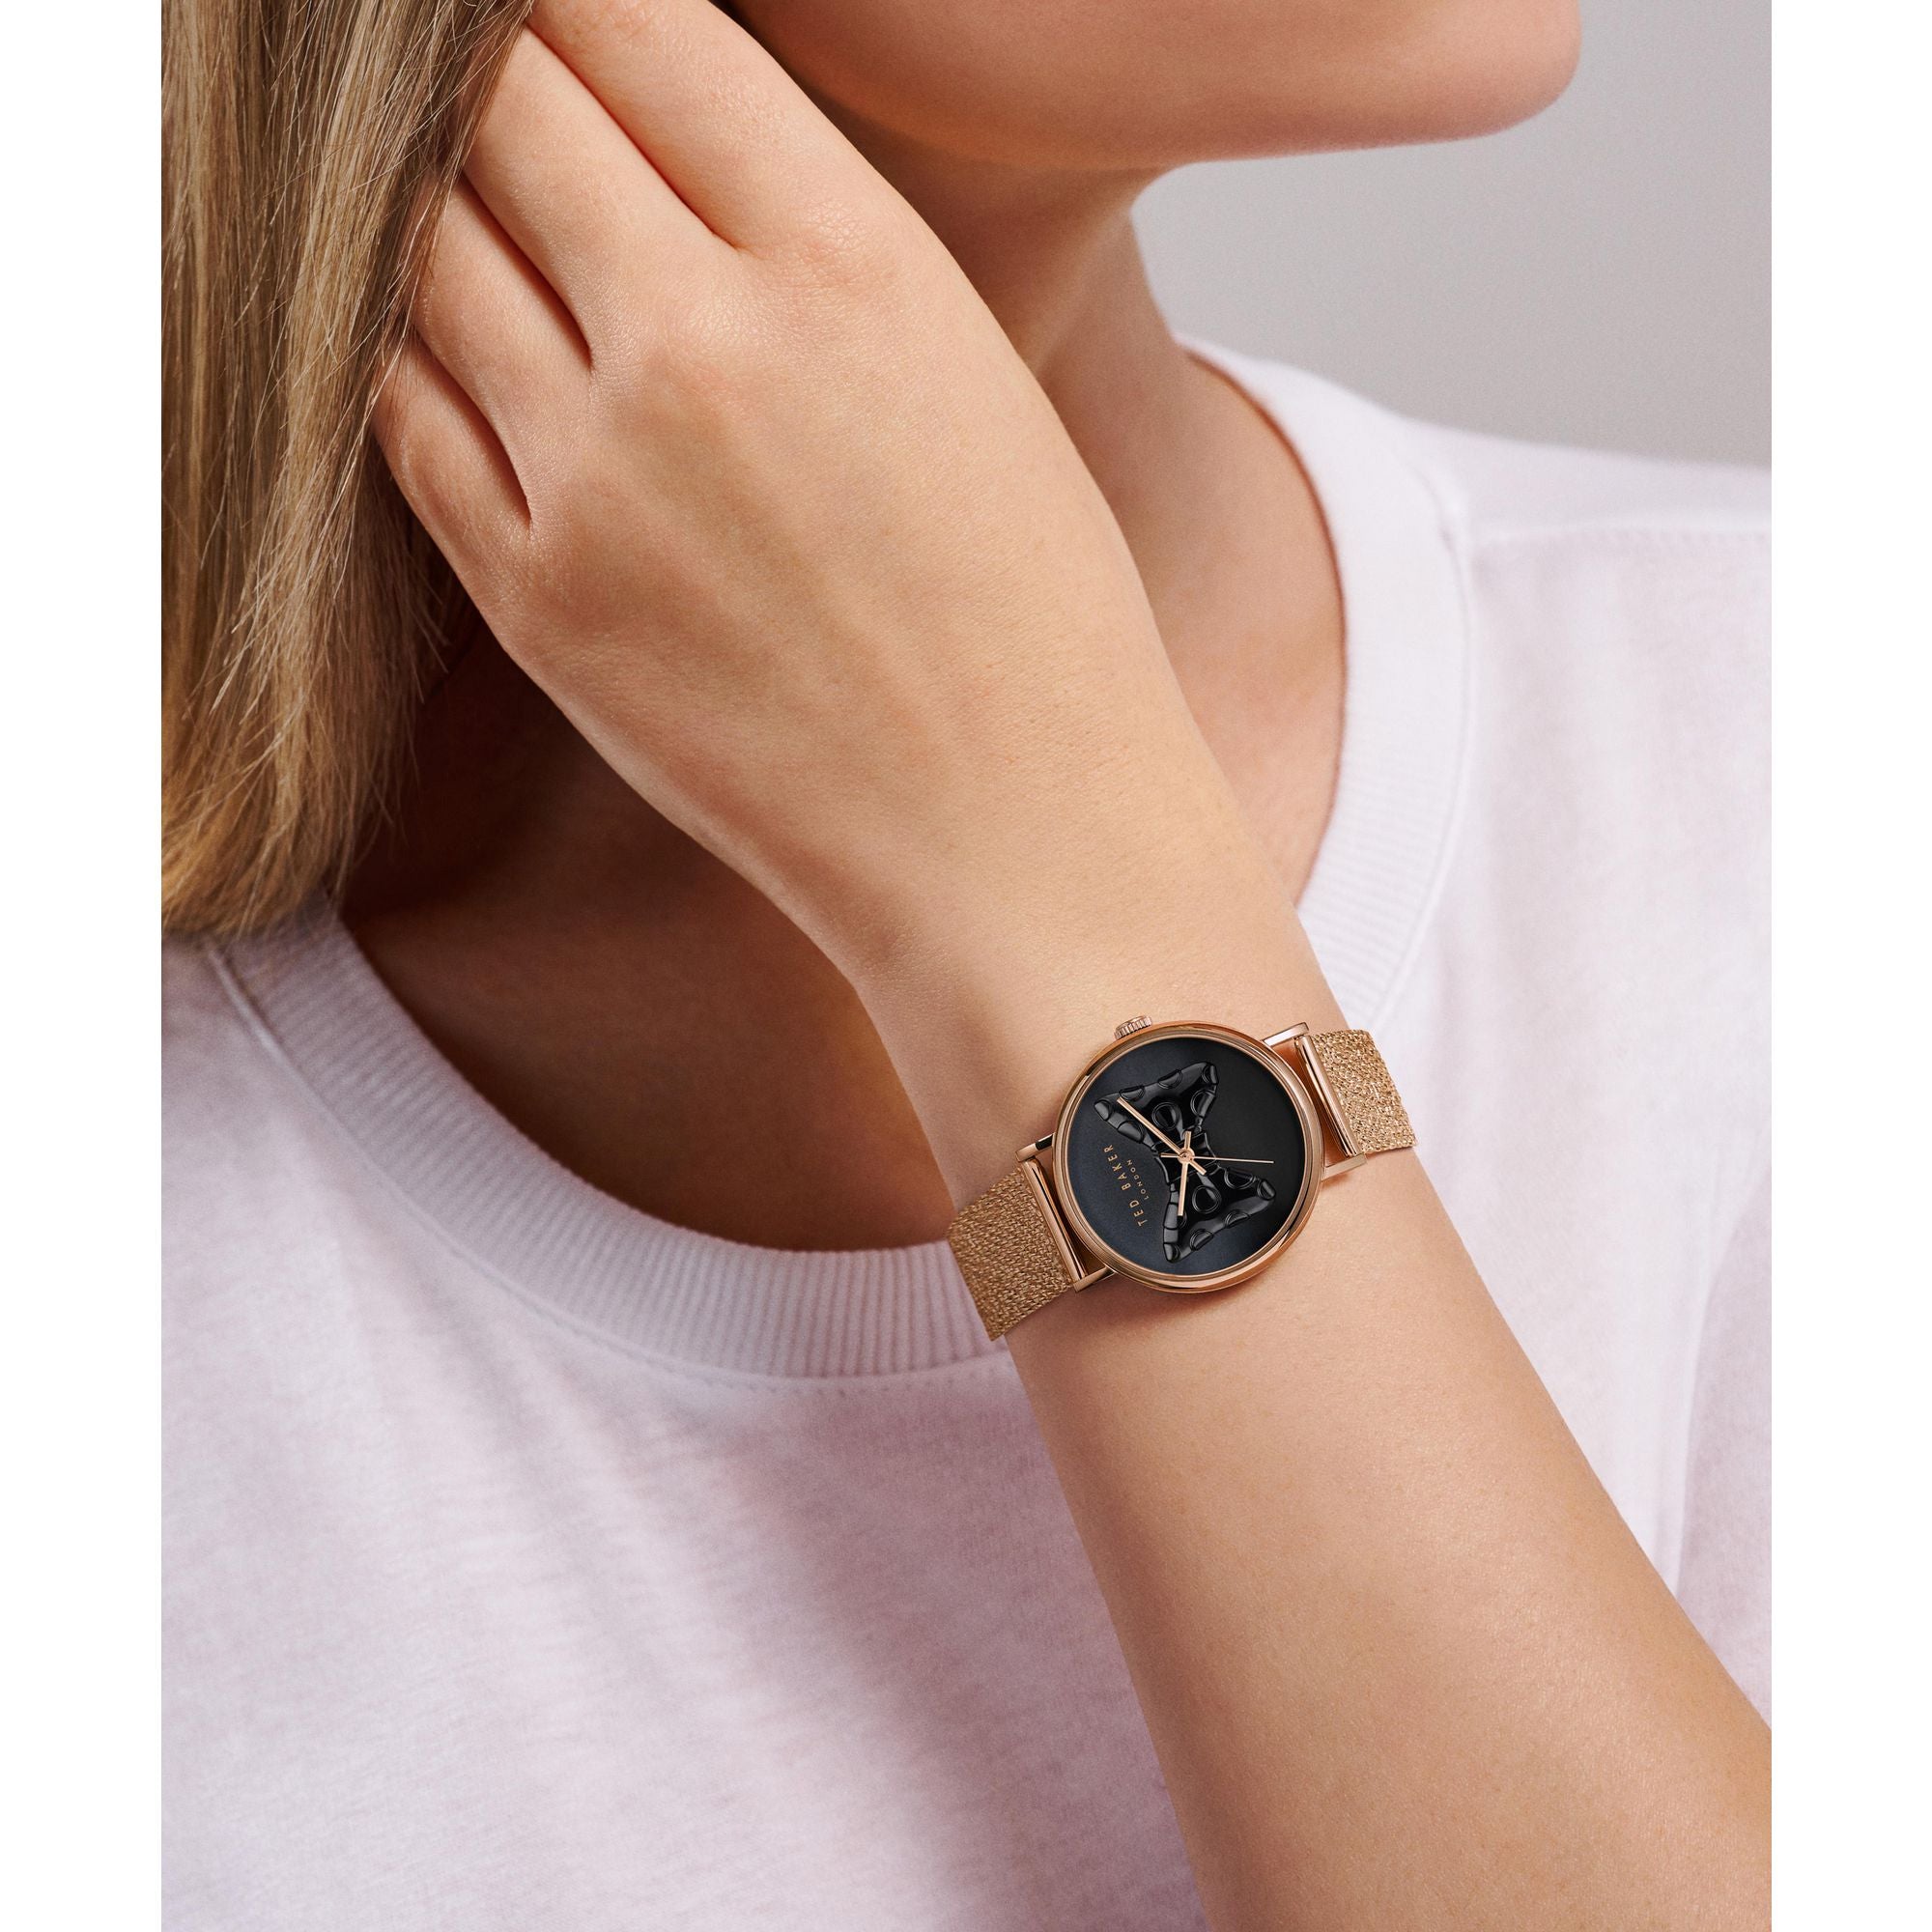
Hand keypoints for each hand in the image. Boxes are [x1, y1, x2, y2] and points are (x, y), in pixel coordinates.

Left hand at [372, 0, 1224, 984]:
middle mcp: (707, 347)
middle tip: (487, 89)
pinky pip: (406, 410)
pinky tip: (456, 346)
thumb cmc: (1029, 619)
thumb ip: (802, 240)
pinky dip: (415, 353)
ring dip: (437, 209)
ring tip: (474, 214)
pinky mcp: (536, 601)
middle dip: (488, 76)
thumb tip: (653, 148)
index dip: (573, 3)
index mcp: (854, 263)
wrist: (1016, 839)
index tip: (554, 20)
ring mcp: (601, 480)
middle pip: (504, 106)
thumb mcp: (960, 370)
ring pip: (429, 251)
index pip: (637, 21)